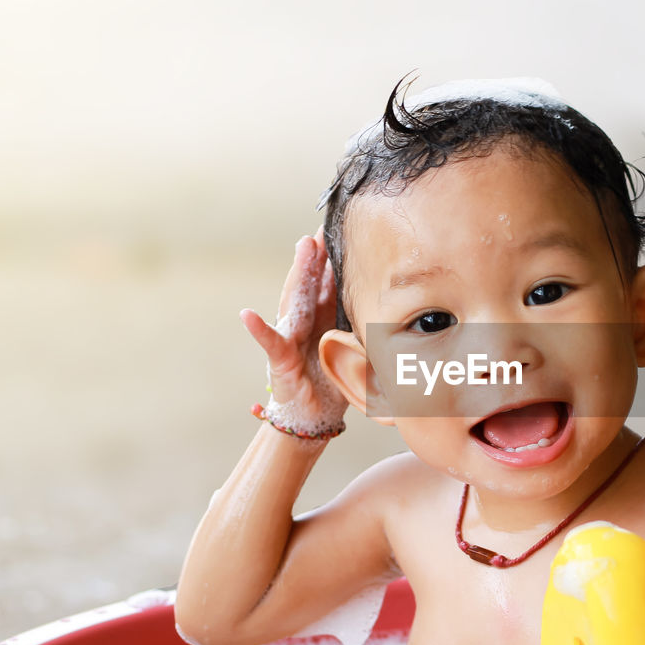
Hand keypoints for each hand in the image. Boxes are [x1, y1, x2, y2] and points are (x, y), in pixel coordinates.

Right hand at [240, 228, 346, 427]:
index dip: (334, 258)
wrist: (315, 417)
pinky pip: (271, 343)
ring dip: (298, 274)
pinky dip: (258, 330)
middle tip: (325, 226)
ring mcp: (291, 338)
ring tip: (302, 249)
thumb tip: (396, 307)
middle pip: (311, 283)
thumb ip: (364, 328)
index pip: (329, 282)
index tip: (343, 229)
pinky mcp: (281, 361)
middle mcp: (305, 322)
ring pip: (295, 300)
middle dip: (317, 254)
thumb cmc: (333, 381)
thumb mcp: (355, 350)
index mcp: (324, 318)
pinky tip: (248, 315)